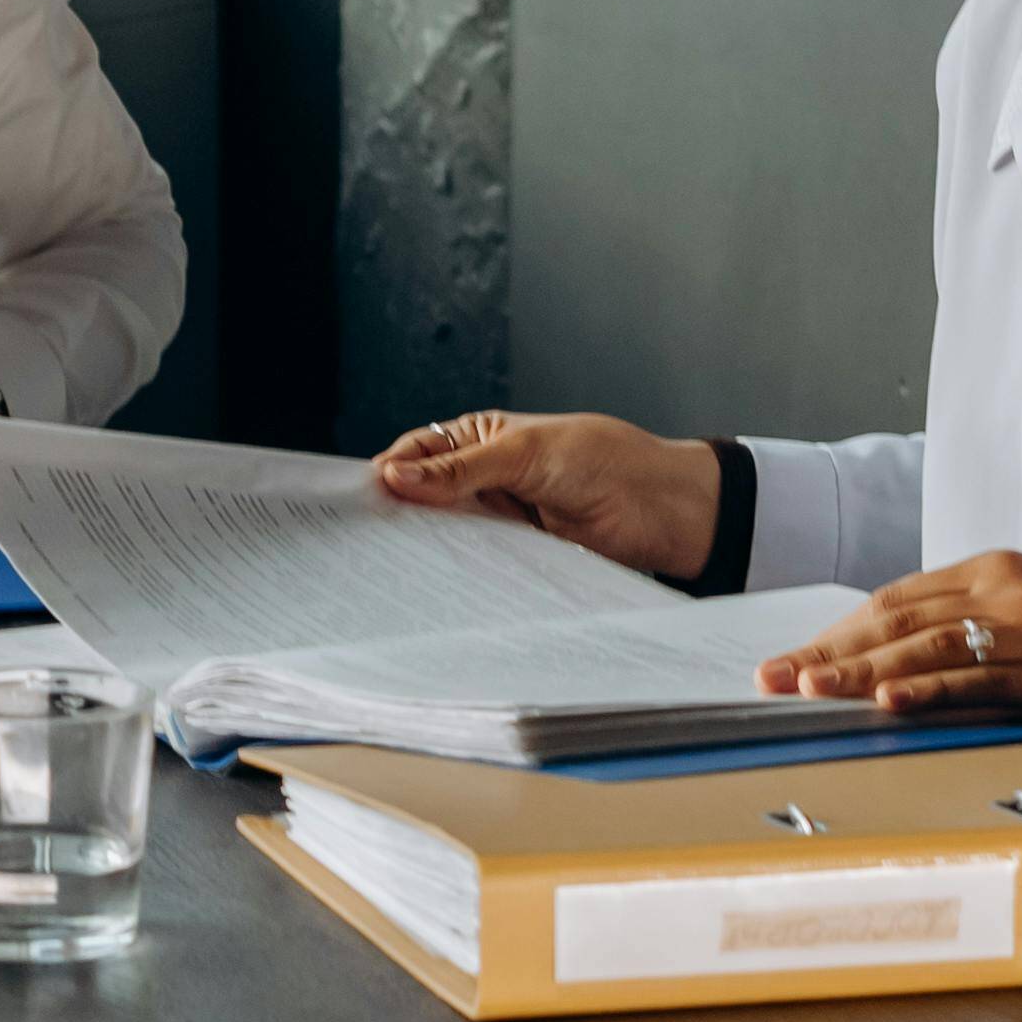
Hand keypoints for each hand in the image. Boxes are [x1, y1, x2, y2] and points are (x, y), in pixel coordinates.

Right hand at [370, 410, 723, 581]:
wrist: (663, 510)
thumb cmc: (604, 460)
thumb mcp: (526, 453)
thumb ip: (461, 470)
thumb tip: (395, 477)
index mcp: (479, 438)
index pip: (416, 454)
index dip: (387, 474)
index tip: (357, 500)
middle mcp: (482, 478)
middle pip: (424, 498)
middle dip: (398, 515)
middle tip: (363, 541)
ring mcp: (498, 519)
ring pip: (447, 534)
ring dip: (426, 547)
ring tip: (392, 567)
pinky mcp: (516, 556)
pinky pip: (477, 565)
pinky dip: (458, 572)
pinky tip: (438, 583)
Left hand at [756, 550, 1021, 756]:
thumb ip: (983, 625)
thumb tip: (916, 661)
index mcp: (993, 568)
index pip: (896, 598)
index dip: (839, 630)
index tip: (794, 659)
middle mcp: (1000, 586)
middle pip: (893, 617)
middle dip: (825, 650)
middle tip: (769, 679)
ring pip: (921, 646)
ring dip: (855, 670)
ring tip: (803, 690)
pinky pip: (976, 679)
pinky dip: (925, 690)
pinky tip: (884, 702)